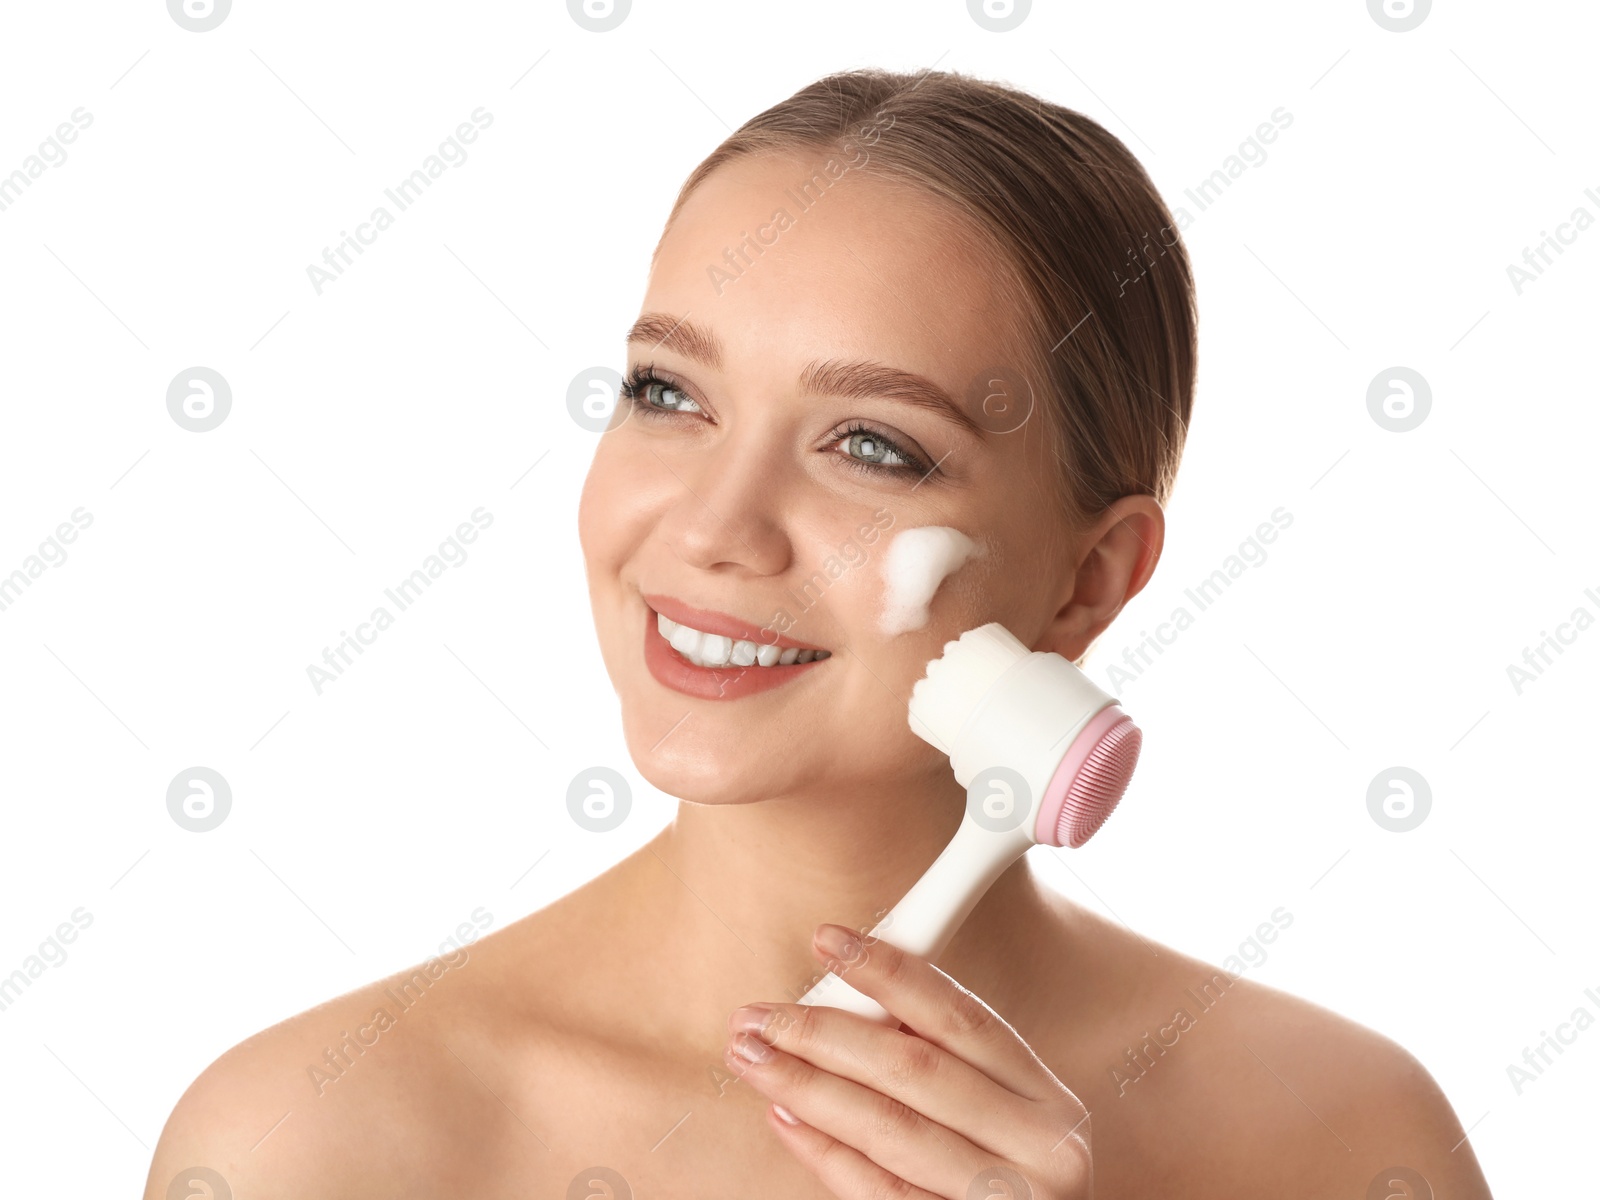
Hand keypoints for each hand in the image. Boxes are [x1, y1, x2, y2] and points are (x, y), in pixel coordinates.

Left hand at [723, 922, 1091, 1198]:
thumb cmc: (1006, 1185)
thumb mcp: (1002, 1122)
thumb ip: (945, 1067)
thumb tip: (847, 1004)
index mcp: (1049, 1103)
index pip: (962, 1017)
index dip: (891, 972)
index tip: (829, 940)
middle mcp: (1040, 1151)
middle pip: (915, 1068)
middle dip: (825, 1033)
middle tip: (760, 1015)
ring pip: (888, 1127)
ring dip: (806, 1085)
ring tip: (753, 1057)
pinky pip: (877, 1190)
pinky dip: (823, 1150)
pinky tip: (783, 1117)